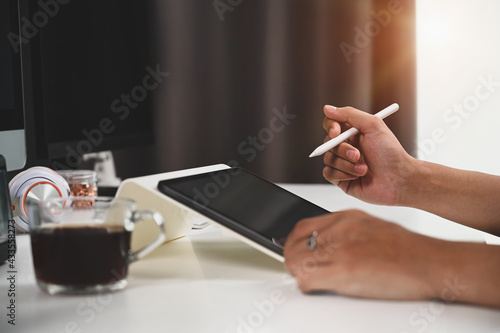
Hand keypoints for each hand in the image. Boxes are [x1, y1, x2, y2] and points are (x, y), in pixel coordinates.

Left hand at [283, 210, 437, 299]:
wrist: (429, 262)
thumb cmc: (406, 249)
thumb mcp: (370, 227)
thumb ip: (346, 233)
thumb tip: (326, 246)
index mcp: (346, 217)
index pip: (302, 227)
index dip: (292, 242)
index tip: (292, 251)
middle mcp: (340, 230)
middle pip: (295, 245)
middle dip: (291, 260)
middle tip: (297, 270)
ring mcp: (341, 249)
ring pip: (297, 262)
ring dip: (298, 274)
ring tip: (308, 280)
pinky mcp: (344, 270)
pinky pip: (308, 279)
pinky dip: (307, 286)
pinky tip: (316, 288)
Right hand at [322, 105, 413, 205]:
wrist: (398, 178)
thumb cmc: (390, 153)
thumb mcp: (373, 125)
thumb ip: (349, 114)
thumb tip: (327, 109)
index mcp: (353, 133)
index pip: (331, 124)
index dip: (330, 127)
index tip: (336, 132)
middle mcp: (346, 147)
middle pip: (328, 142)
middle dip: (342, 149)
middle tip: (357, 154)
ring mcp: (343, 163)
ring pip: (328, 159)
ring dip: (346, 164)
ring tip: (364, 167)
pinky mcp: (341, 179)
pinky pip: (329, 173)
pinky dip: (343, 174)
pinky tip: (358, 176)